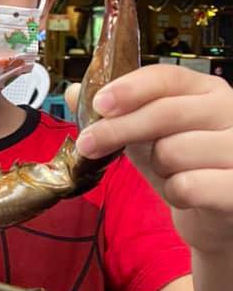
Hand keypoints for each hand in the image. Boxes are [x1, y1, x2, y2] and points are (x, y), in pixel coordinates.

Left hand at [69, 65, 232, 253]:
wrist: (219, 213)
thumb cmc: (185, 167)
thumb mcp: (147, 136)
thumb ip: (115, 113)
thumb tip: (74, 93)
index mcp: (206, 90)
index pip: (167, 77)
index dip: (130, 89)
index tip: (99, 104)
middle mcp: (230, 110)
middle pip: (164, 112)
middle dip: (118, 130)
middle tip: (88, 144)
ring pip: (173, 151)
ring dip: (158, 169)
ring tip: (169, 173)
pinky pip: (190, 185)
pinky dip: (175, 193)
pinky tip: (184, 193)